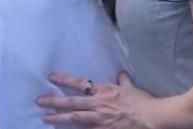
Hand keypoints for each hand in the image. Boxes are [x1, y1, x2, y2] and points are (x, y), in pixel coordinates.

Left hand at [37, 73, 155, 128]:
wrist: (153, 117)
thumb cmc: (144, 102)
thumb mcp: (131, 89)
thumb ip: (123, 81)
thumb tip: (121, 73)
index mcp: (103, 91)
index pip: (80, 83)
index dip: (64, 80)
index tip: (51, 77)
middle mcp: (98, 104)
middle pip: (71, 102)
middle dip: (53, 101)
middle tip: (39, 101)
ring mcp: (99, 119)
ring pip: (74, 118)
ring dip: (58, 118)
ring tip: (45, 118)